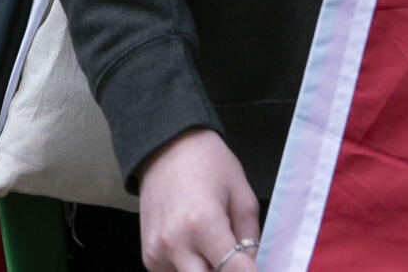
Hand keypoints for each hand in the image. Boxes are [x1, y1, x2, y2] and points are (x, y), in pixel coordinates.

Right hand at [138, 129, 261, 271]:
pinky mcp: (149, 257)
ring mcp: (158, 252)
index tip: (257, 269)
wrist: (165, 147)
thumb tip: (253, 268)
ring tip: (214, 248)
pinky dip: (192, 268)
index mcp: (204, 224)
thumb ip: (251, 239)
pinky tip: (196, 247)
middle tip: (235, 260)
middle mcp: (176, 243)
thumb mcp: (242, 195)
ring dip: (209, 271)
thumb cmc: (208, 164)